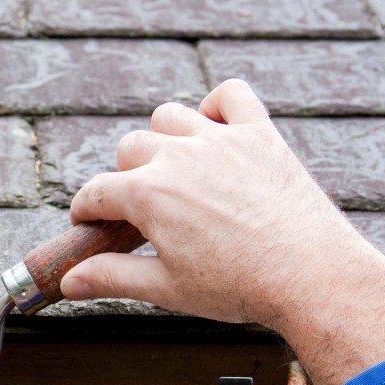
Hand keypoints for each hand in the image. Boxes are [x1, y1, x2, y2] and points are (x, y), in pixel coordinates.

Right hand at [60, 79, 384, 384]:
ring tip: (176, 171)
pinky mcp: (260, 134)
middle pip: (129, 149)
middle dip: (126, 177)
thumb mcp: (166, 289)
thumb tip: (69, 282)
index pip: (94, 192)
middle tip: (145, 211)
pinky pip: (230, 94)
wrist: (315, 277)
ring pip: (169, 116)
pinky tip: (215, 132)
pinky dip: (217, 106)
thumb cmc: (240, 287)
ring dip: (163, 139)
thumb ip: (111, 277)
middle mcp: (178, 155)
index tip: (92, 226)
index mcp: (147, 194)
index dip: (86, 213)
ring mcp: (220, 139)